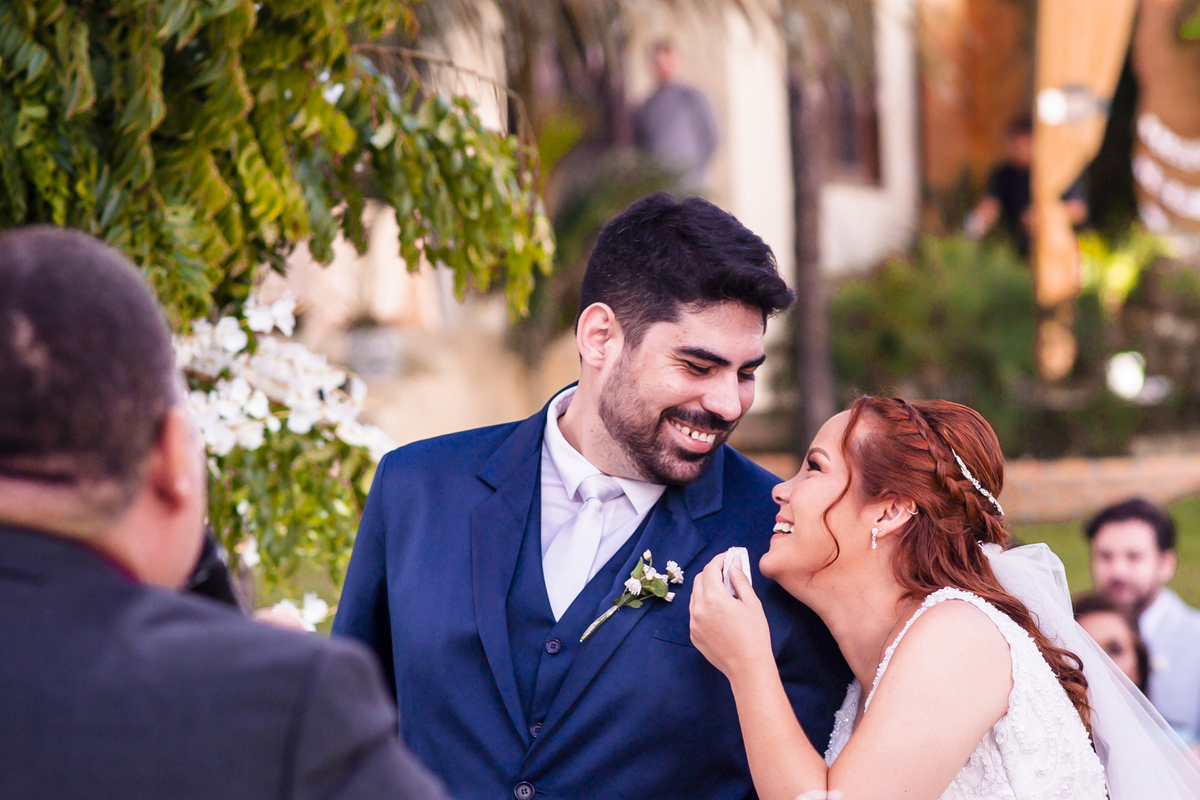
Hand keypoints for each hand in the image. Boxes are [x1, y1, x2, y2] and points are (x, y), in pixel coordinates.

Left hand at [689, 553, 773, 681]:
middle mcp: (698, 608)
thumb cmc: (755, 634)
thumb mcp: (751, 603)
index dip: (719, 560)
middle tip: (727, 573)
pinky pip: (694, 612)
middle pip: (699, 580)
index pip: (710, 569)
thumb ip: (740, 580)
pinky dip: (703, 605)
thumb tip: (734, 563)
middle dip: (711, 573)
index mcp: (713, 597)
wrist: (747, 667)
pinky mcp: (693, 634)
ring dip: (706, 588)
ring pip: (695, 596)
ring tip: (724, 592)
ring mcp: (693, 622)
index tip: (728, 558)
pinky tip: (718, 610)